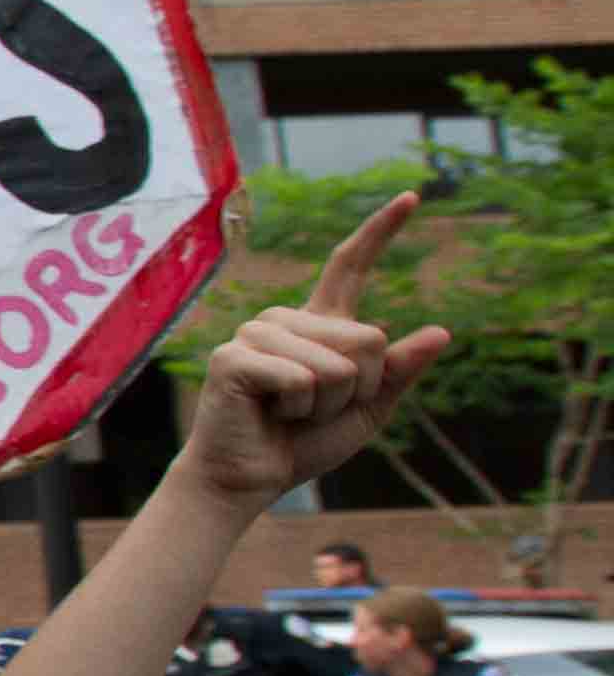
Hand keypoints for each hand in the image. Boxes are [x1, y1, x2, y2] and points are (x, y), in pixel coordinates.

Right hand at [177, 193, 452, 508]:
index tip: (413, 197)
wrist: (247, 478)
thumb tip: (442, 332)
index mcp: (317, 325)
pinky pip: (302, 379)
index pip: (349, 266)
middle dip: (358, 388)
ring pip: (338, 363)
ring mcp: (255, 333)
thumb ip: (398, 372)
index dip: (381, 232)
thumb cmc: (301, 444)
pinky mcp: (234, 357)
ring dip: (327, 404)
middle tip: (314, 409)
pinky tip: (270, 415)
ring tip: (289, 414)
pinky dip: (299, 410)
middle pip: (367, 338)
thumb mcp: (367, 410)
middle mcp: (285, 318)